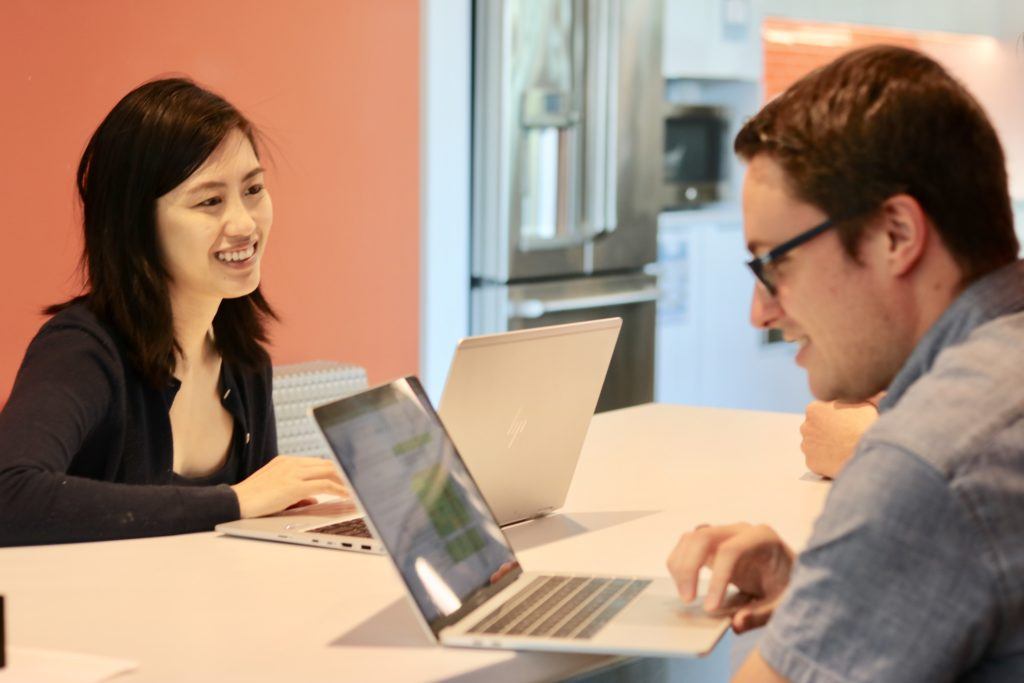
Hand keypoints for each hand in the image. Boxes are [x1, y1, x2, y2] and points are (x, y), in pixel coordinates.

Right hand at [230, 456, 348, 517]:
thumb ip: (298, 494)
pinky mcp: (293, 485)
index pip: (317, 463)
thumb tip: (314, 499)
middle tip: (358, 481)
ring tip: (357, 488)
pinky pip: (323, 485)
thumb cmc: (253, 501)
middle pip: (326, 464)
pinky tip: (347, 495)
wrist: (234, 503)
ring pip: (328, 471)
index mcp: (286, 462)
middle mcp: (291, 463)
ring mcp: (292, 472)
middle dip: (344, 473)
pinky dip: (338, 490)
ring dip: (345, 481)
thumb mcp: (278, 493)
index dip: (335, 469)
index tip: (347, 475)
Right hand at [667, 523, 794, 632]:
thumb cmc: (788, 585)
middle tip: (688, 600)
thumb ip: (761, 614)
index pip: (732, 550)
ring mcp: (724, 533)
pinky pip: (687, 545)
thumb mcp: (783, 603)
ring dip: (680, 566)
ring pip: (691, 538)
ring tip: (685, 597)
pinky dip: (679, 564)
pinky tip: (684, 586)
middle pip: (704, 537)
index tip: (711, 608)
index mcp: (763, 537)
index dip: (717, 578)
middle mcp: (740, 530)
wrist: (790, 573)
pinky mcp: (712, 543)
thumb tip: (736, 624)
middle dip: (690, 568)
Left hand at [799, 399, 878, 477]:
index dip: (833, 417)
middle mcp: (805, 427)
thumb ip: (853, 397)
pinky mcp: (811, 462)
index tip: (844, 422)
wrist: (870, 452)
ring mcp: (806, 446)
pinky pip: (817, 461)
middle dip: (825, 431)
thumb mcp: (863, 402)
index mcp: (814, 408)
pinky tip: (839, 459)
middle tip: (844, 436)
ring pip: (813, 444)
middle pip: (814, 428)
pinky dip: (825, 461)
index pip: (819, 411)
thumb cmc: (867, 425)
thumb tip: (859, 392)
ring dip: (824, 446)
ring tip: (843, 448)